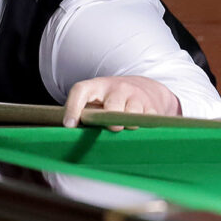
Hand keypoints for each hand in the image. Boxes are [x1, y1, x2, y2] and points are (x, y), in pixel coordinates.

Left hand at [63, 75, 180, 131]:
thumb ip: (85, 113)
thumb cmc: (111, 99)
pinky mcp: (152, 106)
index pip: (80, 91)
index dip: (73, 107)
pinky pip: (149, 119)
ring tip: (127, 129)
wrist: (144, 88)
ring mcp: (136, 96)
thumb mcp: (97, 100)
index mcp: (96, 86)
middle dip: (112, 118)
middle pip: (113, 104)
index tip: (69, 126)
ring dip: (130, 124)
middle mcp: (116, 88)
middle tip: (112, 128)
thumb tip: (70, 134)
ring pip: (133, 112)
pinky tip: (142, 130)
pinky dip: (145, 127)